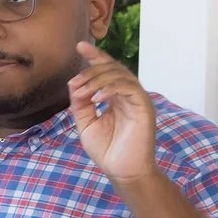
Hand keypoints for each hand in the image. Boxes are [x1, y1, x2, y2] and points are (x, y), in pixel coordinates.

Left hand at [68, 42, 158, 186]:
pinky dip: (111, 89)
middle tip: (75, 82)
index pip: (106, 71)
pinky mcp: (144, 107)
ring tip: (82, 93)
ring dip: (98, 80)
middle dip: (92, 69)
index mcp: (115, 97)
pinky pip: (129, 89)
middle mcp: (128, 95)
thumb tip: (73, 83)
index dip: (95, 56)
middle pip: (113, 68)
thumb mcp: (86, 124)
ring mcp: (138, 100)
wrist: (122, 171)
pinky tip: (96, 98)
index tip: (81, 45)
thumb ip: (80, 104)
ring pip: (121, 76)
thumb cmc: (107, 150)